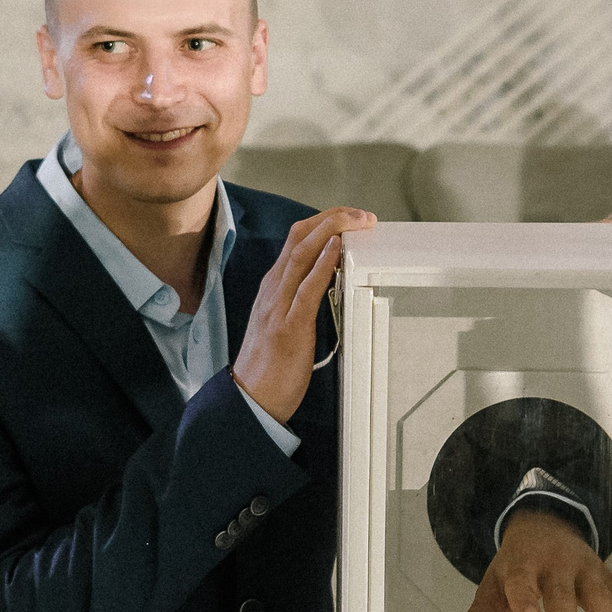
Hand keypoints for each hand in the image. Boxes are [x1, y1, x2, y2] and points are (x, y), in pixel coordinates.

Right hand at [232, 207, 373, 424]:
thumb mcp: (282, 320)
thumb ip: (299, 298)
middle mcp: (273, 289)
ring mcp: (278, 306)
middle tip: (360, 214)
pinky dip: (322, 264)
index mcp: (272, 287)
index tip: (348, 217)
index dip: (323, 221)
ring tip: (356, 222)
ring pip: (301, 254)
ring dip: (332, 232)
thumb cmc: (269, 365)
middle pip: (299, 237)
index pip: (296, 240)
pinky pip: (307, 287)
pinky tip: (337, 250)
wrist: (250, 397)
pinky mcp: (289, 326)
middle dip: (332, 218)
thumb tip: (327, 281)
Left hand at [462, 508, 611, 611]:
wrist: (546, 524)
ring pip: (596, 591)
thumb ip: (483, 611)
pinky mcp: (605, 575)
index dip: (525, 598)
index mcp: (523, 563)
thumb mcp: (495, 581)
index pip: (522, 580)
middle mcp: (555, 563)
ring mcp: (583, 568)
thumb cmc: (517, 562)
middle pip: (561, 590)